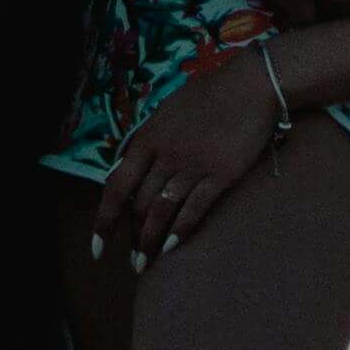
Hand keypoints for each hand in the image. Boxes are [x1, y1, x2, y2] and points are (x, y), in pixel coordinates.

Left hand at [96, 51, 286, 265]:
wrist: (251, 85)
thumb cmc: (209, 94)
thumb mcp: (167, 112)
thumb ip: (148, 140)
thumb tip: (128, 165)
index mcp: (147, 139)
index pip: (116, 187)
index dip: (104, 220)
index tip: (98, 247)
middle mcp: (166, 155)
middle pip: (140, 205)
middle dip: (132, 238)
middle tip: (132, 261)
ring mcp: (193, 165)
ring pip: (163, 211)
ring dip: (151, 242)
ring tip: (146, 264)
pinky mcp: (221, 174)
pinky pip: (195, 209)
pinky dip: (181, 231)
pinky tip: (173, 247)